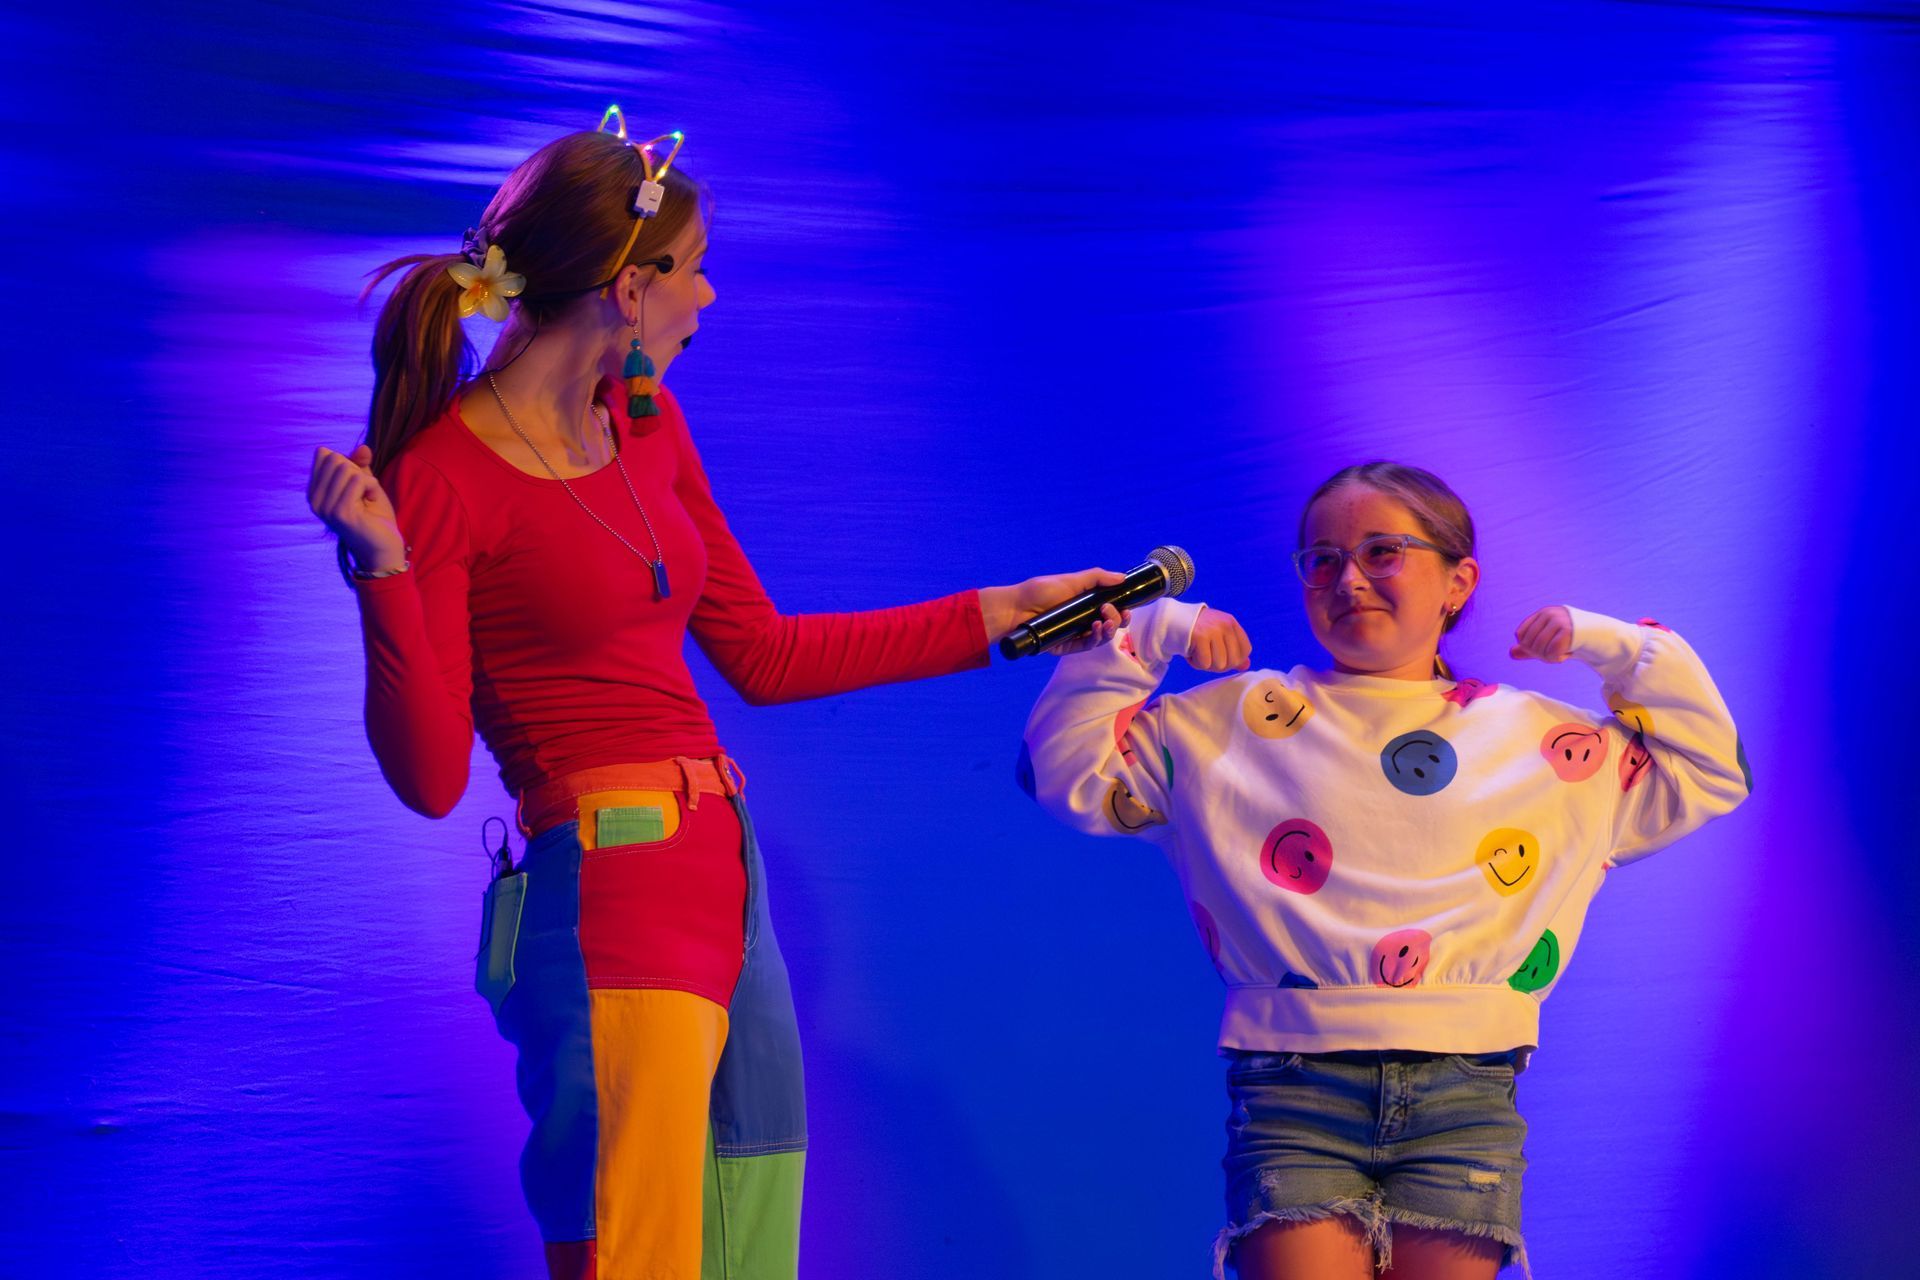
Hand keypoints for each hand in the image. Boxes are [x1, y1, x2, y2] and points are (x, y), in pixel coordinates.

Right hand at [308, 444, 405, 570]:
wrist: (384, 548)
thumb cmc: (374, 517)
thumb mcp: (365, 484)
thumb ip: (360, 465)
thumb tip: (363, 447)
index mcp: (314, 492)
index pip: (325, 455)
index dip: (349, 465)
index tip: (355, 488)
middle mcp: (314, 500)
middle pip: (336, 459)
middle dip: (358, 472)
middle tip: (364, 496)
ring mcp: (325, 507)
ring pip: (348, 469)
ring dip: (368, 483)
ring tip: (368, 502)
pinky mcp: (340, 513)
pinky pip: (359, 480)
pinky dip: (373, 488)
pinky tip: (371, 505)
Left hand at [981, 567, 1129, 644]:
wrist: (1016, 607)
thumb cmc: (1039, 592)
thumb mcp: (1071, 580)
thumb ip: (1097, 578)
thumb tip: (1122, 577)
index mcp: (1085, 605)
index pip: (1110, 611)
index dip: (1121, 612)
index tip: (1126, 607)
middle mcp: (1082, 620)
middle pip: (1109, 626)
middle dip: (1117, 621)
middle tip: (1109, 612)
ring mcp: (1074, 634)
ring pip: (1100, 638)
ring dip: (1108, 631)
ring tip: (1104, 622)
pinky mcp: (1065, 646)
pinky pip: (1085, 647)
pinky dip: (1094, 639)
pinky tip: (1095, 629)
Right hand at [1186, 608, 1251, 671]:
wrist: (1170, 620)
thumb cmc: (1196, 631)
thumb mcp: (1217, 636)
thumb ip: (1233, 650)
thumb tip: (1245, 666)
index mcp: (1231, 623)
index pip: (1245, 650)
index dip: (1235, 660)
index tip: (1221, 657)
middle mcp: (1225, 625)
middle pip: (1233, 661)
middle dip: (1219, 665)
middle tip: (1207, 657)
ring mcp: (1213, 630)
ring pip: (1219, 664)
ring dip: (1206, 664)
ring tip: (1198, 653)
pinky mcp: (1200, 637)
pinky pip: (1205, 663)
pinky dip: (1196, 663)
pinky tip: (1191, 653)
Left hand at [1509, 606, 1573, 662]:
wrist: (1601, 637)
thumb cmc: (1573, 639)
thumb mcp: (1549, 642)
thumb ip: (1530, 648)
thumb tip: (1511, 653)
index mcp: (1542, 613)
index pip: (1520, 634)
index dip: (1528, 647)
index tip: (1545, 647)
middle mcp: (1548, 614)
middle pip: (1527, 644)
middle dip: (1539, 654)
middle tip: (1555, 652)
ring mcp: (1558, 621)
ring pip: (1538, 649)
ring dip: (1549, 657)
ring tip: (1562, 652)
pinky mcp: (1567, 631)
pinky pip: (1551, 653)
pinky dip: (1558, 658)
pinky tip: (1568, 653)